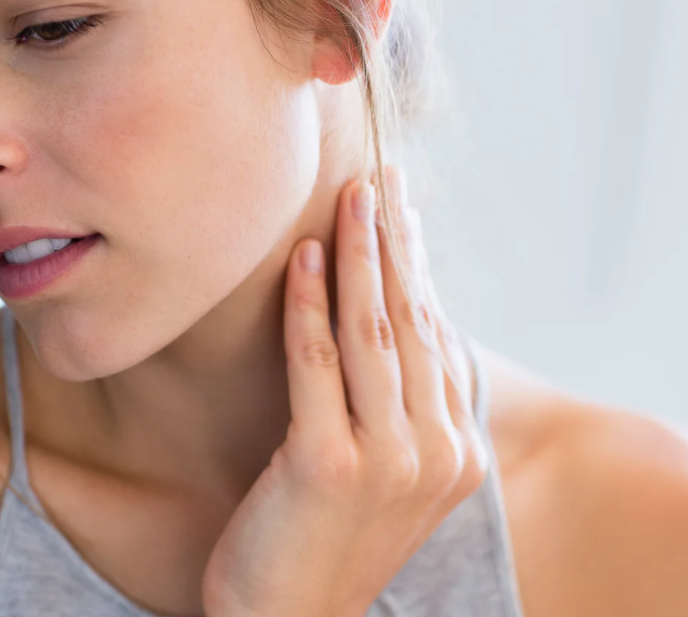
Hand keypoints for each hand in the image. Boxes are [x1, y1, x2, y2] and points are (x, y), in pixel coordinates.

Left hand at [201, 165, 489, 616]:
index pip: (436, 336)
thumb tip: (397, 316)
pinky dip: (310, 304)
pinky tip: (305, 257)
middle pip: (413, 323)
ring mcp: (386, 459)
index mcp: (456, 450)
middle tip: (380, 182)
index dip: (417, 269)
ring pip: (374, 332)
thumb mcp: (386, 468)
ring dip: (360, 256)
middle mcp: (435, 450)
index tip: (402, 216)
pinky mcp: (327, 465)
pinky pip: (317, 363)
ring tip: (350, 200)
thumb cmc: (331, 536)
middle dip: (394, 245)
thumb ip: (402, 402)